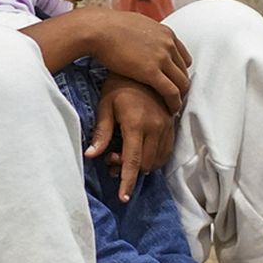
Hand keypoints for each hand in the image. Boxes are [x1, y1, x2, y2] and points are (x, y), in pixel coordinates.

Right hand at [83, 9, 191, 113]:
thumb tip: (141, 38)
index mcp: (165, 33)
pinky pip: (172, 92)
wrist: (98, 30)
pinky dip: (174, 103)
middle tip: (174, 98)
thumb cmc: (108, 27)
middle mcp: (168, 44)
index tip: (171, 81)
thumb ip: (145, 34)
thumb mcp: (136, 25)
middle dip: (180, 85)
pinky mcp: (152, 72)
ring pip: (182, 83)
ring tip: (173, 106)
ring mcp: (162, 58)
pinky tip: (170, 110)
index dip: (178, 72)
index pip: (183, 57)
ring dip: (180, 97)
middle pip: (184, 71)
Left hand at [85, 74, 176, 202]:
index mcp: (136, 124)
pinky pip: (166, 150)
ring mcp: (166, 125)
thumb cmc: (118, 84)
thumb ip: (101, 132)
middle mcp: (155, 127)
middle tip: (111, 161)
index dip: (127, 182)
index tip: (123, 197)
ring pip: (158, 160)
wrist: (141, 65)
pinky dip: (154, 157)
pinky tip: (139, 150)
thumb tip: (91, 155)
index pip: (132, 161)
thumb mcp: (105, 106)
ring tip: (122, 154)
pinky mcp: (171, 123)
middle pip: (146, 164)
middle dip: (129, 171)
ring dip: (142, 165)